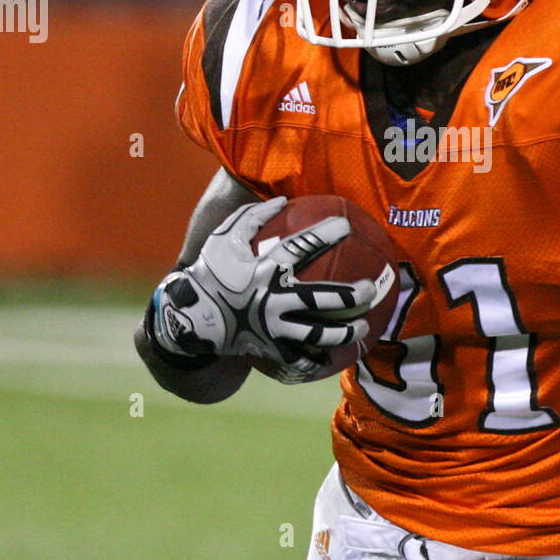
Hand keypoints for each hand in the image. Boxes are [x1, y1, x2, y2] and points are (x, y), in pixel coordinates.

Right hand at [149, 196, 376, 381]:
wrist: (190, 317)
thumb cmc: (210, 273)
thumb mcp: (223, 238)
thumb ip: (252, 217)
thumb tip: (281, 199)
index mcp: (265, 270)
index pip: (301, 248)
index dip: (325, 234)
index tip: (346, 225)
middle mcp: (273, 299)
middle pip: (320, 299)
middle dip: (349, 295)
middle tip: (369, 289)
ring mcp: (272, 327)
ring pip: (316, 334)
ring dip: (343, 332)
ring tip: (362, 327)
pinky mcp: (270, 349)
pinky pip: (299, 358)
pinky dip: (319, 359)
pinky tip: (338, 357)